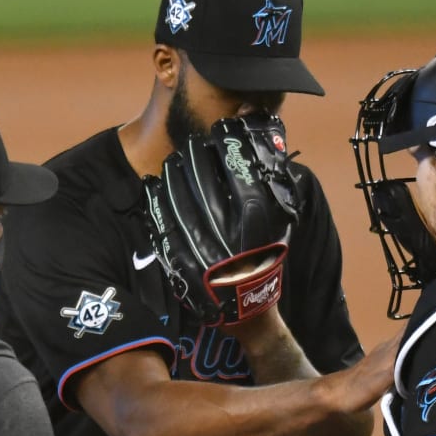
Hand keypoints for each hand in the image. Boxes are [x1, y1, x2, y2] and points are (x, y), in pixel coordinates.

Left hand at [140, 113, 297, 326]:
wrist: (247, 305)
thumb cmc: (267, 256)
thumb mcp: (281, 223)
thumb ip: (275, 183)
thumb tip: (267, 140)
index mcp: (258, 222)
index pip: (241, 171)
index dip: (229, 145)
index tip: (222, 130)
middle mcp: (230, 234)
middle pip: (205, 180)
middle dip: (195, 155)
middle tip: (192, 143)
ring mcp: (202, 249)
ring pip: (180, 198)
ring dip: (173, 174)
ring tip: (173, 161)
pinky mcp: (181, 262)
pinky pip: (163, 222)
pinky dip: (156, 200)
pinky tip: (154, 184)